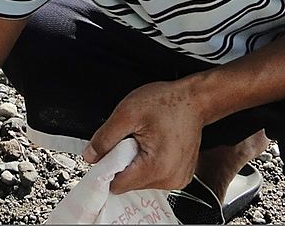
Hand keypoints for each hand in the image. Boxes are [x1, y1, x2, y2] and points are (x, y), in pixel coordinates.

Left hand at [83, 79, 203, 193]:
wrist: (194, 99)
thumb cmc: (167, 102)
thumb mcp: (127, 113)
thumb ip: (105, 137)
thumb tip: (90, 156)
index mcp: (157, 167)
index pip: (117, 185)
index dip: (107, 167)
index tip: (109, 151)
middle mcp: (170, 179)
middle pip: (129, 184)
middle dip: (124, 162)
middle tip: (132, 139)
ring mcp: (177, 180)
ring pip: (140, 181)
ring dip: (137, 163)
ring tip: (146, 140)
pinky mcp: (180, 177)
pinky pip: (153, 177)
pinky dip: (149, 163)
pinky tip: (155, 145)